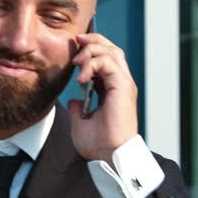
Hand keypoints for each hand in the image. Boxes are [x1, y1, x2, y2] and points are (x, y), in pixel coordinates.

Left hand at [67, 33, 137, 164]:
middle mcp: (121, 84)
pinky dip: (94, 63)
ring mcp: (124, 84)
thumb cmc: (99, 145)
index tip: (74, 52)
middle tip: (76, 42)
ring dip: (92, 50)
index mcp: (114, 90)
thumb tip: (73, 101)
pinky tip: (82, 76)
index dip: (92, 50)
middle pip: (112, 49)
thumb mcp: (81, 123)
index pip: (107, 59)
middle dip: (93, 41)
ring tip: (77, 61)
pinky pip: (109, 63)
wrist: (110, 156)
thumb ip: (77, 110)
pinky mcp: (123, 88)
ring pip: (112, 52)